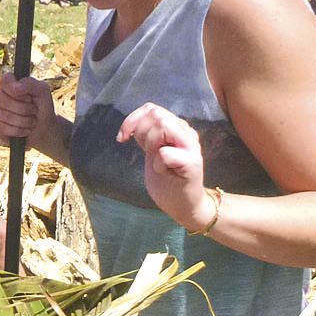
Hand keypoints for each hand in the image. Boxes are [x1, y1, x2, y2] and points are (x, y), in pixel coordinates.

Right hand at [0, 69, 56, 148]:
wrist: (44, 129)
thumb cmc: (42, 107)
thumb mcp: (42, 91)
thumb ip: (30, 84)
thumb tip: (15, 86)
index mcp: (11, 84)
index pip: (5, 80)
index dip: (17, 90)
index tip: (29, 97)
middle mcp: (0, 95)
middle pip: (3, 100)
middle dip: (23, 109)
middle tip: (34, 111)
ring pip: (3, 115)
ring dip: (23, 121)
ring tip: (32, 121)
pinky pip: (0, 127)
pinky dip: (17, 131)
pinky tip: (25, 130)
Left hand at [117, 103, 210, 230]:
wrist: (184, 205)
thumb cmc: (168, 181)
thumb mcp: (152, 153)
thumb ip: (148, 136)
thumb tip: (133, 123)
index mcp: (177, 128)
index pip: (151, 109)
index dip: (132, 119)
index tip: (122, 138)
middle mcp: (186, 133)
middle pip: (157, 114)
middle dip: (142, 132)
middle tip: (146, 152)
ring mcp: (191, 147)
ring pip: (163, 126)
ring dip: (151, 144)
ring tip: (156, 161)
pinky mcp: (193, 163)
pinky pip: (166, 153)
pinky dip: (158, 164)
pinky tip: (164, 172)